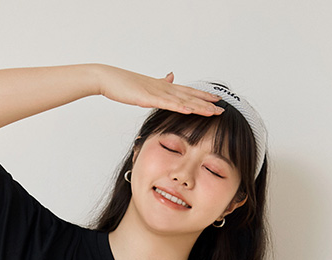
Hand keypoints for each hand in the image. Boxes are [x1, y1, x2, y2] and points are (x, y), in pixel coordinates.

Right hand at [96, 66, 223, 116]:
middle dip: (206, 103)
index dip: (203, 96)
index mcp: (163, 87)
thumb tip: (171, 75)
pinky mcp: (148, 98)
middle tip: (222, 109)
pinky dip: (180, 107)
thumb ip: (161, 82)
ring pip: (182, 100)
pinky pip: (167, 104)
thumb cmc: (124, 84)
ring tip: (213, 112)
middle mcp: (164, 88)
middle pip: (189, 96)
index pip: (187, 92)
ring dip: (198, 106)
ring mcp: (157, 92)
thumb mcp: (146, 84)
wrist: (109, 79)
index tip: (216, 100)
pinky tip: (190, 110)